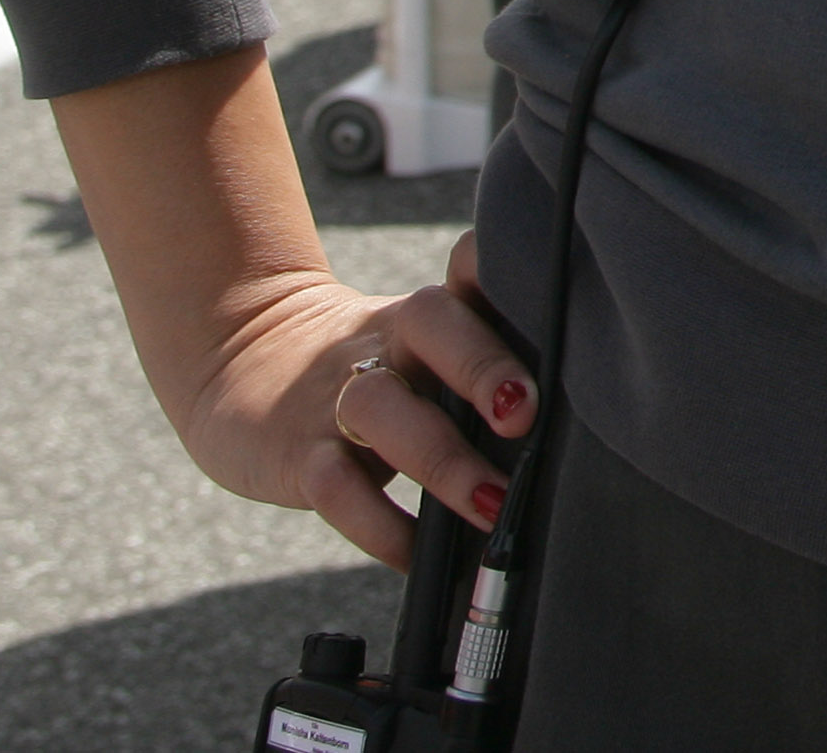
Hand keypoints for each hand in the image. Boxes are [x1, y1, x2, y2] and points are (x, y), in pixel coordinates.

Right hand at [174, 231, 536, 569]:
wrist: (240, 361)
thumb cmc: (376, 368)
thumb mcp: (426, 350)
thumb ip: (490, 369)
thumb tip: (586, 431)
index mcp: (430, 314)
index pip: (471, 271)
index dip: (503, 273)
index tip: (554, 307)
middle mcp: (388, 342)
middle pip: (432, 323)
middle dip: (482, 365)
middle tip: (524, 414)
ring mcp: (336, 395)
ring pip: (379, 407)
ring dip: (439, 459)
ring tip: (489, 504)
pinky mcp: (296, 453)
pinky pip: (335, 487)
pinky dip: (380, 525)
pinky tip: (419, 554)